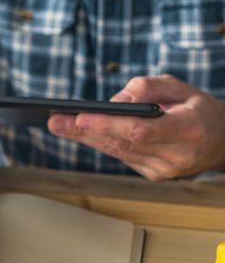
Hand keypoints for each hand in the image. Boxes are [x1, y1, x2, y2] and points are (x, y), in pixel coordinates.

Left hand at [48, 75, 224, 180]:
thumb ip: (148, 88)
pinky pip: (122, 157)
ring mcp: (163, 170)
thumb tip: (113, 101)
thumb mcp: (181, 87)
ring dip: (85, 139)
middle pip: (121, 144)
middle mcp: (175, 156)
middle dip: (84, 132)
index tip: (80, 117)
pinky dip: (101, 143)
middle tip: (55, 121)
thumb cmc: (198, 109)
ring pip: (117, 152)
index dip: (108, 125)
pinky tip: (80, 134)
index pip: (140, 130)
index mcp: (188, 130)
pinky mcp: (154, 175)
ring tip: (59, 125)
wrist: (220, 141)